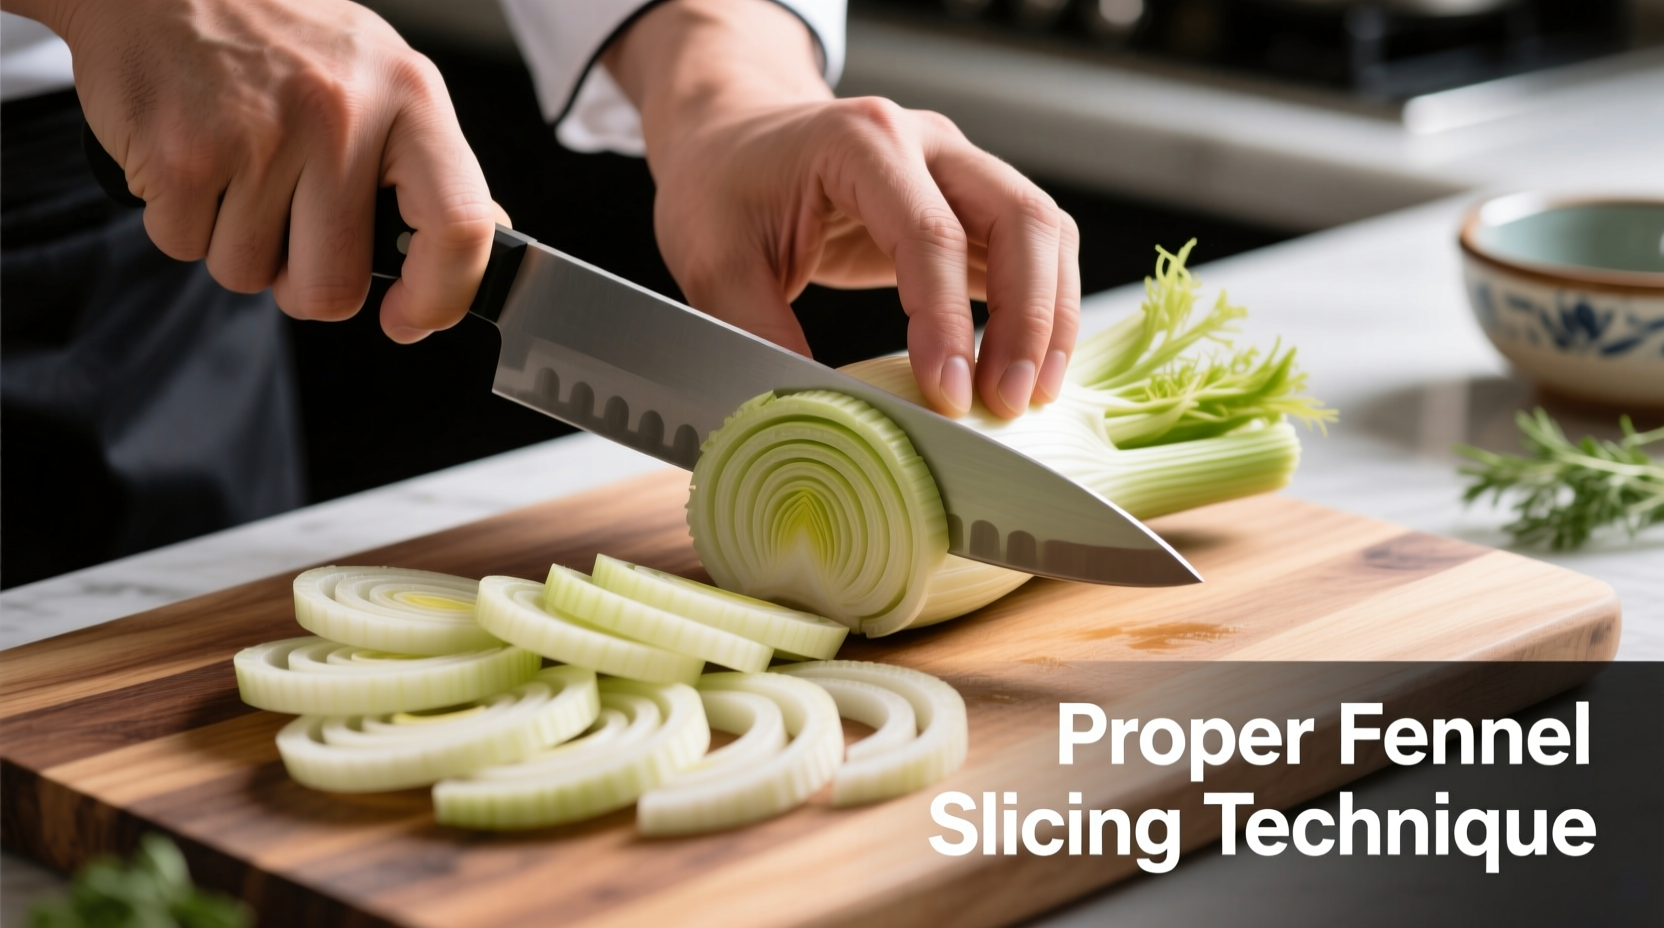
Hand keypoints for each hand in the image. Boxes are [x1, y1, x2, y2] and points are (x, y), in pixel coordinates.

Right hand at [9, 0, 499, 340]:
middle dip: (305, 283)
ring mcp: (259, 135)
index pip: (461, 225)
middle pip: (334, 287)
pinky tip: (193, 159)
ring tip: (237, 170)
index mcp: (410, 97)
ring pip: (251, 276)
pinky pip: (186, 247)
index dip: (441, 297)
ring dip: (238, 245)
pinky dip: (182, 221)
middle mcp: (342, 115)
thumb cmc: (281, 36)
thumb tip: (489, 235)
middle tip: (290, 227)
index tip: (410, 319)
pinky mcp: (181, 153)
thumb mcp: (381, 78)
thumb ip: (429, 163)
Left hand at [606, 0, 1079, 418]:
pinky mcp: (970, 202)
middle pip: (1019, 217)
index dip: (947, 320)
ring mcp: (958, 166)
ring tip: (1031, 394)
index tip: (949, 395)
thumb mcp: (713, 261)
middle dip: (1029, 317)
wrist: (735, 136)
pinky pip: (1034, 248)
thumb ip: (756, 332)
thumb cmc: (723, 187)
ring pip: (1044, 230)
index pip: (930, 232)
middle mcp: (927, 142)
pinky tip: (1029, 365)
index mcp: (861, 142)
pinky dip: (1044, 306)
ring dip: (1050, 315)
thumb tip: (806, 413)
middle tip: (1008, 401)